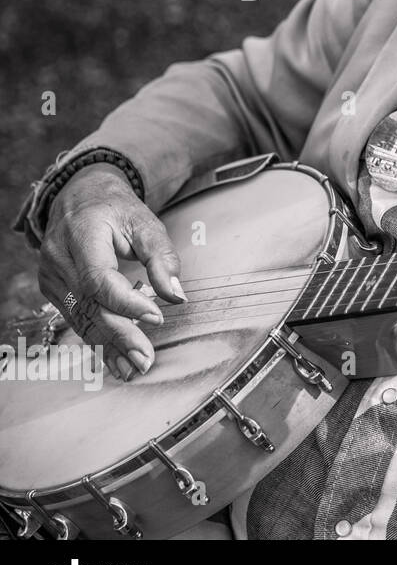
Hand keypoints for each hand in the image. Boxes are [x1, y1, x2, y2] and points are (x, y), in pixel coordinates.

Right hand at [38, 163, 184, 379]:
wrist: (81, 198)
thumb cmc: (117, 210)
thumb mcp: (147, 223)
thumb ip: (163, 258)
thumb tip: (177, 295)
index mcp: (81, 236)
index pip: (99, 279)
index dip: (127, 302)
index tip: (156, 317)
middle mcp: (59, 259)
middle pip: (89, 305)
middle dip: (119, 335)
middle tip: (145, 359)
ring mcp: (52, 276)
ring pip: (81, 318)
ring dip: (109, 345)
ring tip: (134, 367)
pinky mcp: (54, 289)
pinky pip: (77, 318)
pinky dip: (99, 339)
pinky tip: (117, 360)